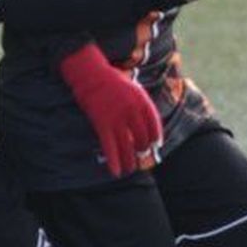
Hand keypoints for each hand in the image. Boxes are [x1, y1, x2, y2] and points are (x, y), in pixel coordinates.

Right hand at [58, 43, 160, 177]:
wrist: (91, 75)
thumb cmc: (112, 81)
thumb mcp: (133, 88)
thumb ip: (141, 105)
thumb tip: (148, 123)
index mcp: (142, 101)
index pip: (154, 125)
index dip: (156, 137)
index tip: (156, 144)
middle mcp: (132, 111)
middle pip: (142, 138)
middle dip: (142, 150)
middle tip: (139, 155)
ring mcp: (117, 118)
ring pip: (127, 147)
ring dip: (130, 161)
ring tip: (130, 169)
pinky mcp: (102, 124)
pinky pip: (110, 147)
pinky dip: (114, 161)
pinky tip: (116, 171)